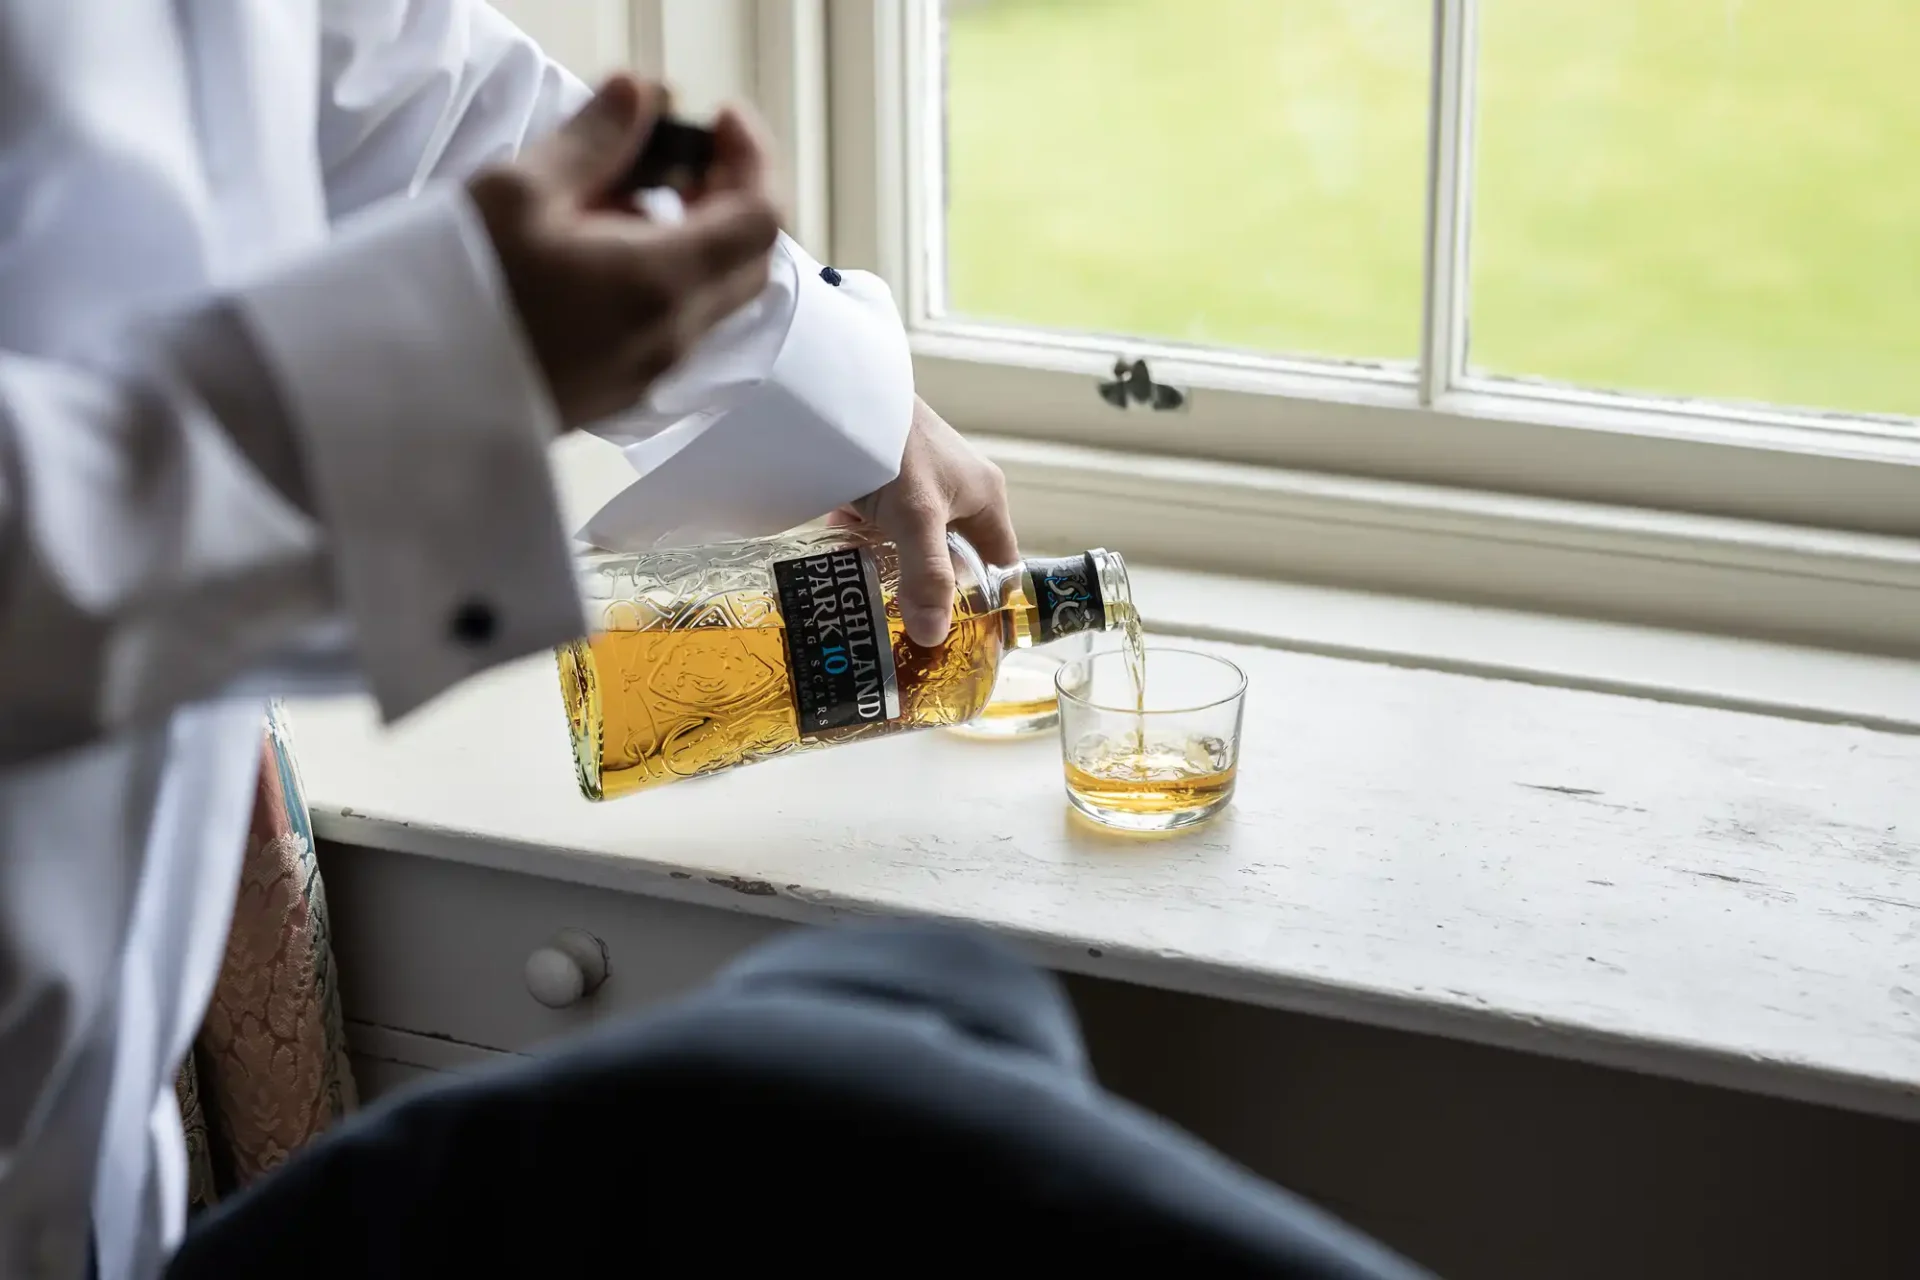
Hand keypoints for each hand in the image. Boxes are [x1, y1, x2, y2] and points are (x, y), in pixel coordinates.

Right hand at [467, 76, 781, 428]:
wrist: (410, 401)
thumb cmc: (459, 297)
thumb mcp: (519, 192)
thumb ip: (596, 139)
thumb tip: (642, 95)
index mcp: (662, 283)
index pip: (760, 216)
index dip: (751, 157)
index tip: (717, 119)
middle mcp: (672, 336)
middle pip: (749, 258)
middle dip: (731, 194)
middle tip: (680, 152)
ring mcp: (650, 372)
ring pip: (714, 293)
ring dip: (696, 235)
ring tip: (624, 195)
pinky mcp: (622, 390)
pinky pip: (675, 323)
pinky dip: (666, 274)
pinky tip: (599, 248)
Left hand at [839, 398, 1017, 646]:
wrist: (848, 393)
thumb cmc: (899, 448)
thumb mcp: (917, 519)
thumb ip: (927, 577)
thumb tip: (934, 636)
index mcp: (986, 496)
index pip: (1001, 562)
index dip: (988, 598)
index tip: (966, 634)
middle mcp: (960, 489)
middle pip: (953, 555)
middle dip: (929, 585)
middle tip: (909, 624)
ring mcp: (921, 482)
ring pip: (913, 540)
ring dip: (891, 562)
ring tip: (870, 596)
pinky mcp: (886, 476)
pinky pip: (881, 521)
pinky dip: (864, 537)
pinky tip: (843, 555)